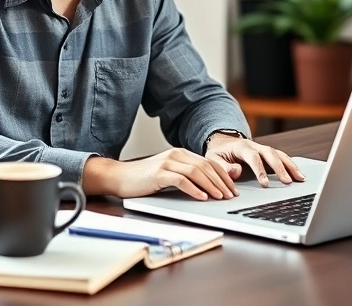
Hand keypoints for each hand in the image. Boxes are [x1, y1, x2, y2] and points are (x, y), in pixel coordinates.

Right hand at [82, 148, 238, 200]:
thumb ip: (186, 176)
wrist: (119, 177)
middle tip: (230, 195)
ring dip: (211, 185)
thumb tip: (208, 187)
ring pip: (196, 172)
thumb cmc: (143, 179)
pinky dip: (194, 189)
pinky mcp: (159, 173)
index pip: (208, 162)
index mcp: (180, 154)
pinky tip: (202, 197)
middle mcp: (176, 155)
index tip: (232, 188)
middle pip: (206, 167)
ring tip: (220, 197)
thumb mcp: (168, 174)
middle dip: (221, 182)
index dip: (223, 175)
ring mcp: (167, 163)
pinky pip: (181, 180)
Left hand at [205, 133, 304, 187]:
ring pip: (279, 154)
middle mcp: (254, 145)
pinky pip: (281, 157)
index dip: (259, 170)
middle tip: (287, 182)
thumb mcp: (213, 159)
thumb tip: (236, 172)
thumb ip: (222, 167)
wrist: (222, 142)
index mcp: (241, 146)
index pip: (252, 157)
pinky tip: (299, 174)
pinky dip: (291, 165)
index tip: (265, 184)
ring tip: (300, 178)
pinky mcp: (268, 153)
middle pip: (270, 153)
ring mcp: (263, 148)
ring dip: (290, 165)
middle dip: (280, 168)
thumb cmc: (218, 153)